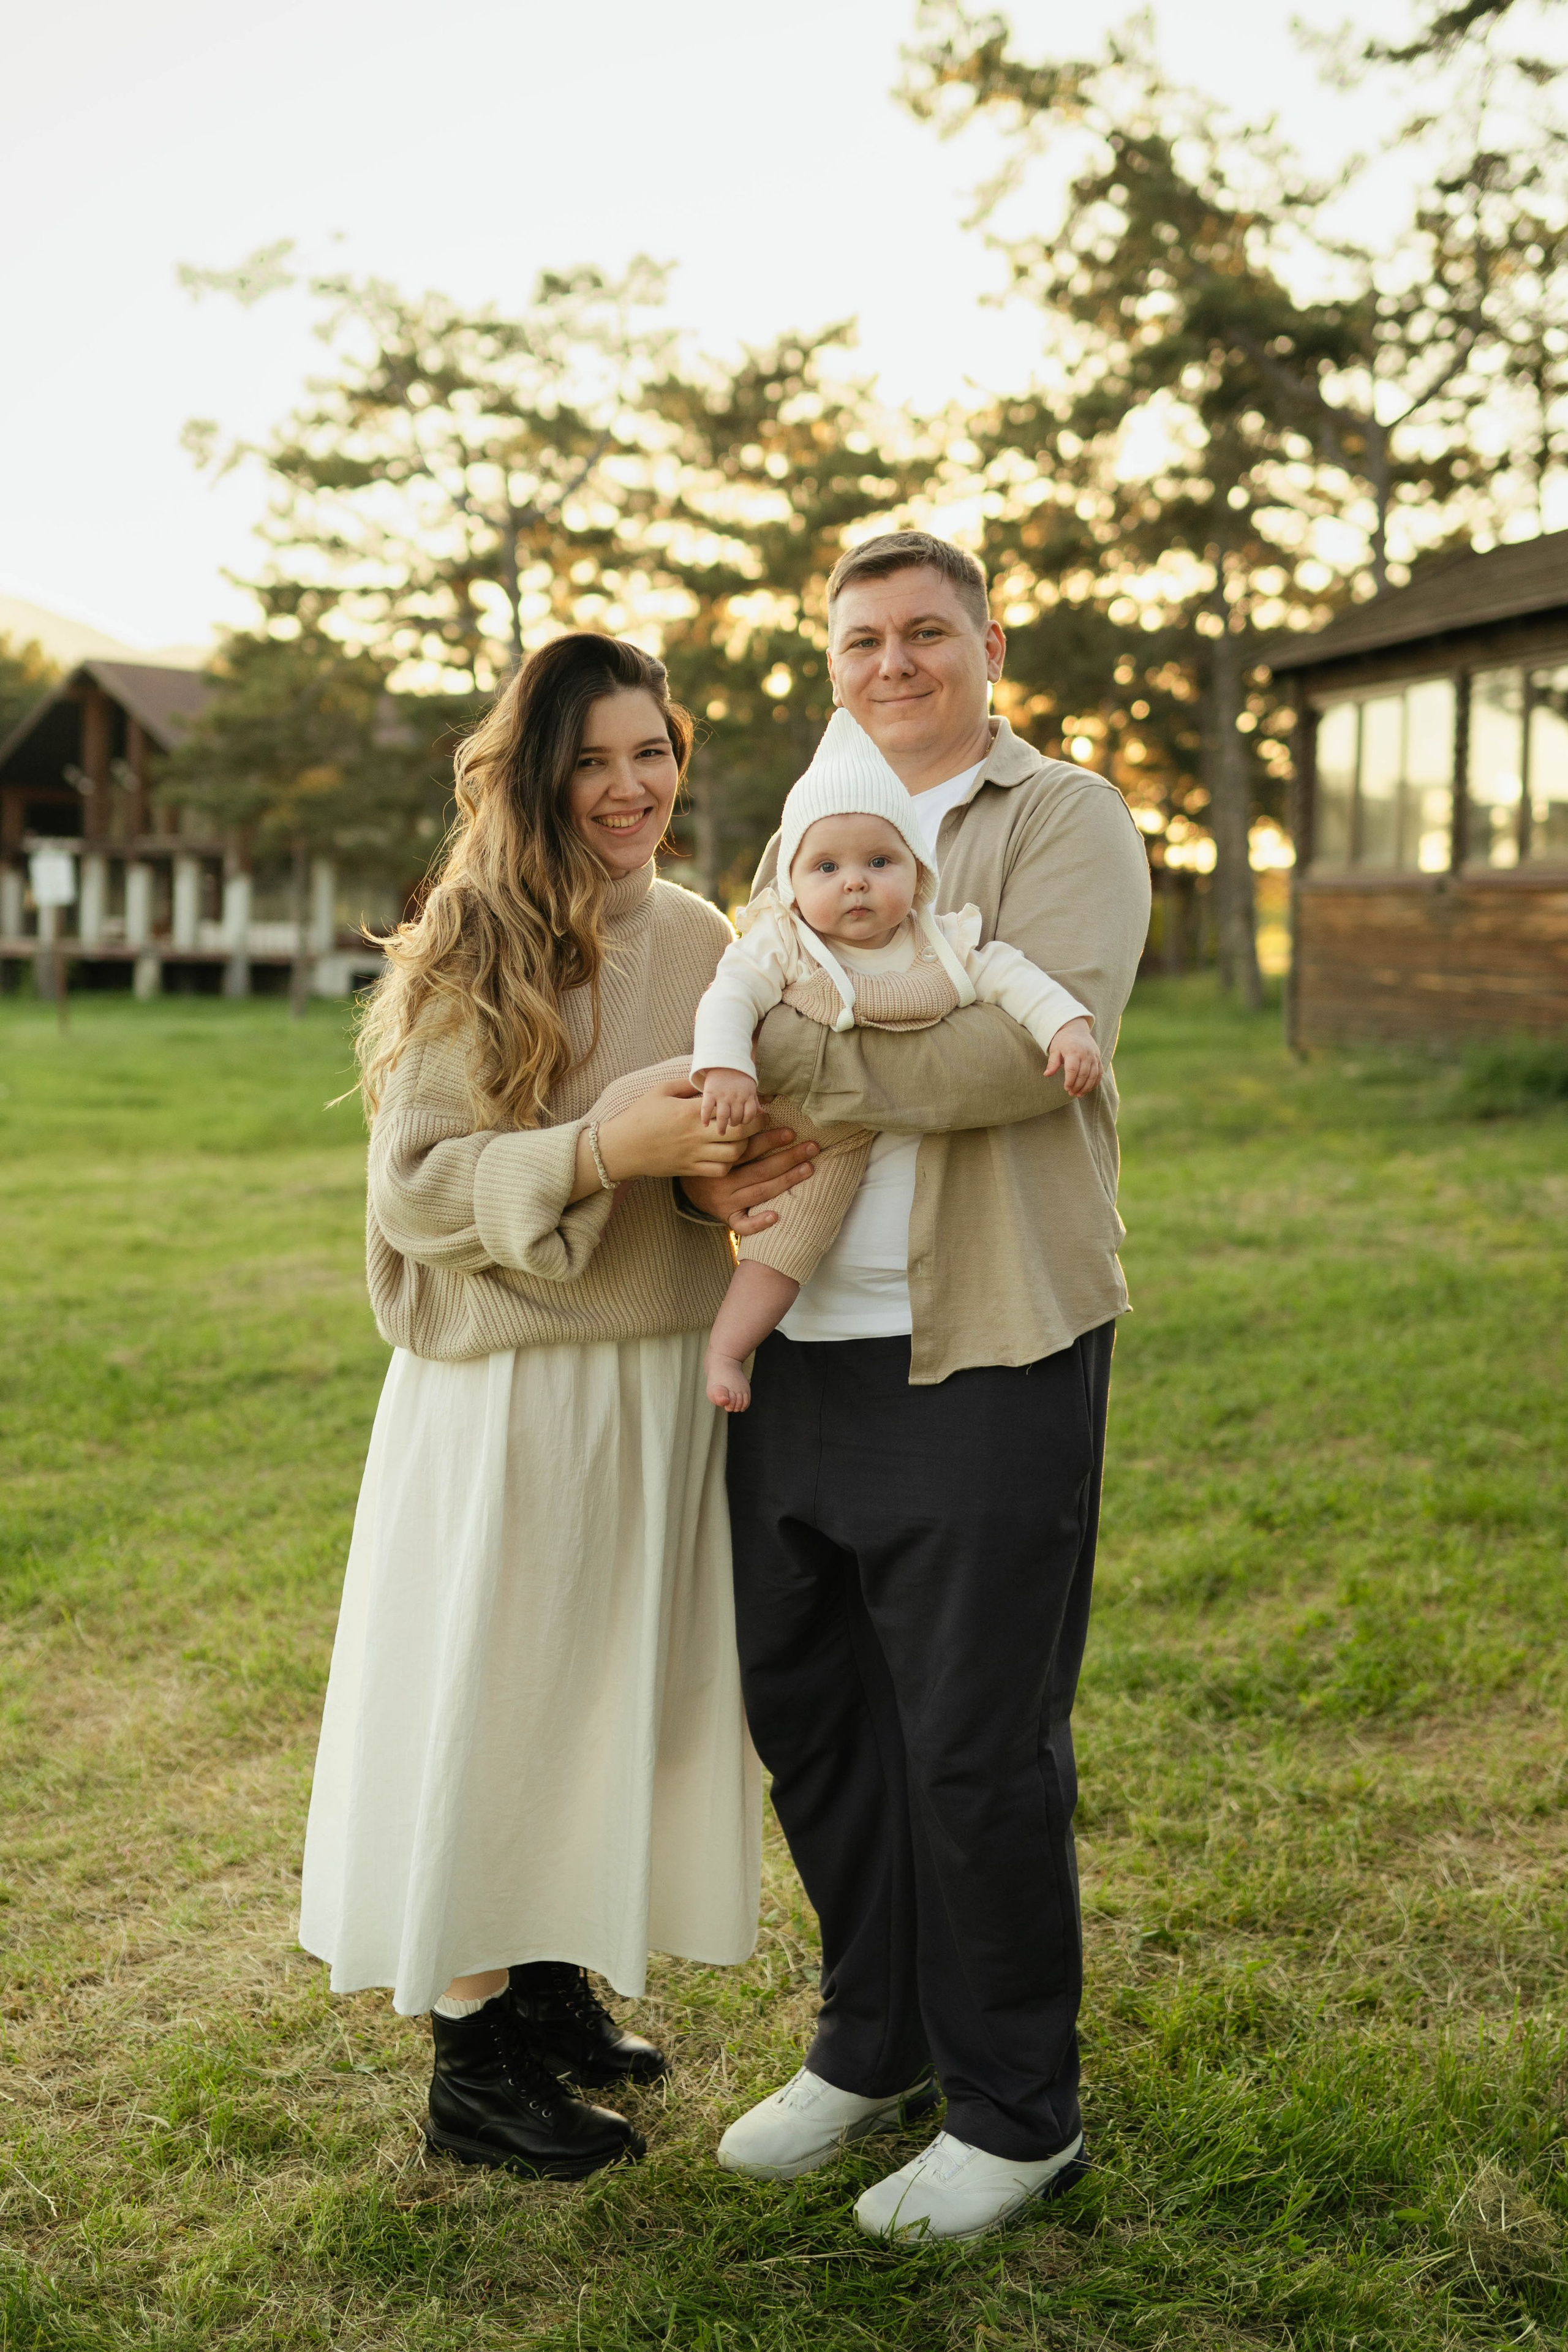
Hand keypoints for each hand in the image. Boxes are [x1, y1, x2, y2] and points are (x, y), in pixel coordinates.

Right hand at [588, 1077, 765, 1192]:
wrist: (622, 1147)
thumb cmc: (640, 1116)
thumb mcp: (661, 1090)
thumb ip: (687, 1084)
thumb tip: (709, 1079)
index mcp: (690, 1112)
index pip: (730, 1111)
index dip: (748, 1108)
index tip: (754, 1104)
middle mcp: (695, 1135)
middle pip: (739, 1135)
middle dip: (754, 1128)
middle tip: (758, 1121)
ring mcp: (693, 1155)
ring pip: (733, 1155)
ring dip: (743, 1147)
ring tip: (743, 1138)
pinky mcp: (690, 1169)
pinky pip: (719, 1171)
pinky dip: (729, 1164)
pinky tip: (727, 1155)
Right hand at [679, 1124, 818, 1234]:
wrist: (682, 1184)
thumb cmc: (700, 1150)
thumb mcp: (704, 1126)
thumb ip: (723, 1113)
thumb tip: (763, 1098)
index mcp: (715, 1156)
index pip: (745, 1147)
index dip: (769, 1139)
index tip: (791, 1131)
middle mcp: (721, 1180)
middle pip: (759, 1169)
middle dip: (788, 1157)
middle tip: (812, 1147)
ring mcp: (724, 1201)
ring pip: (759, 1192)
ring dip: (786, 1180)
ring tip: (809, 1168)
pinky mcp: (726, 1217)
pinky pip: (742, 1224)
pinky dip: (758, 1223)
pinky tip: (776, 1216)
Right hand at [700, 1067, 760, 1135]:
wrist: (725, 1060)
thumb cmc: (739, 1076)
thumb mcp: (751, 1087)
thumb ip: (755, 1102)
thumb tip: (763, 1114)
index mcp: (747, 1096)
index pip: (750, 1115)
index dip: (746, 1121)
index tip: (741, 1122)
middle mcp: (736, 1097)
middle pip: (736, 1118)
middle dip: (734, 1124)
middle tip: (730, 1124)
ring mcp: (722, 1095)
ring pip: (723, 1117)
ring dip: (722, 1127)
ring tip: (721, 1132)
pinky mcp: (710, 1092)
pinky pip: (707, 1108)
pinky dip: (705, 1118)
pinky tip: (705, 1124)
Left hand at [1044, 1017, 1101, 1098]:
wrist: (1076, 1029)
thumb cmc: (1062, 1040)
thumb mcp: (1055, 1049)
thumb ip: (1052, 1063)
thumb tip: (1046, 1075)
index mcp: (1073, 1051)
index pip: (1072, 1070)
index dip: (1070, 1081)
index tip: (1066, 1088)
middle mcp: (1085, 1054)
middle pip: (1083, 1074)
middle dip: (1078, 1086)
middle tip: (1071, 1093)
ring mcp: (1093, 1056)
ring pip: (1093, 1075)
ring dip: (1087, 1087)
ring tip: (1079, 1094)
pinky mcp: (1098, 1058)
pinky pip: (1099, 1072)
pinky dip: (1095, 1082)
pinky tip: (1088, 1089)